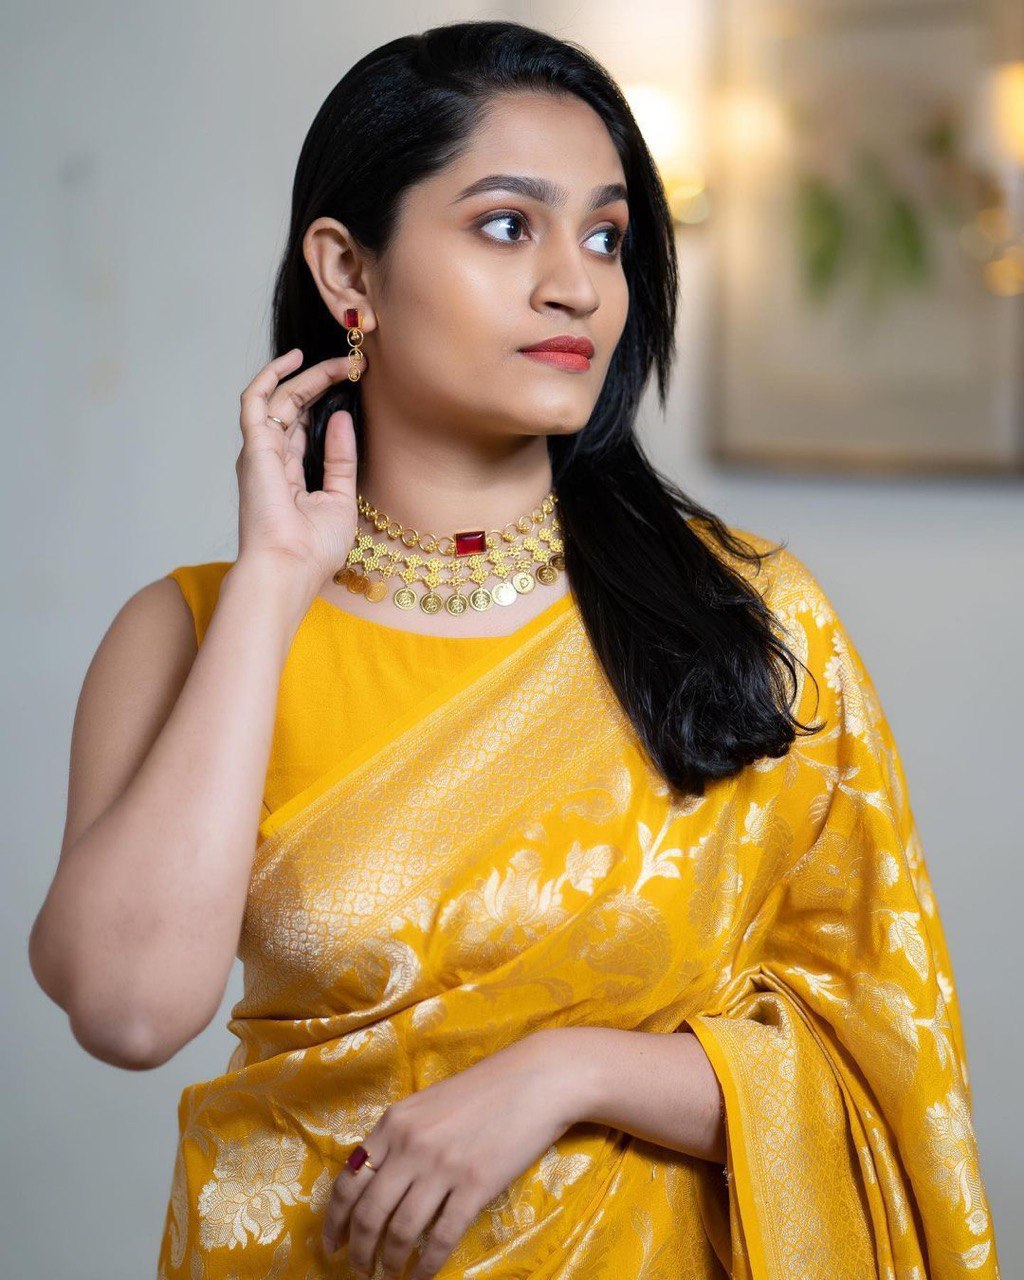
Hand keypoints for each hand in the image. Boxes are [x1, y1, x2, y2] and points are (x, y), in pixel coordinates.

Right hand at [235, 346, 360, 594]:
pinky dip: (272, 374)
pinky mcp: (254, 446)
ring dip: (309, 375)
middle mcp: (270, 460)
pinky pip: (255, 399)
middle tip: (354, 365)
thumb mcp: (340, 499)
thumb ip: (340, 459)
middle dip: (322, 381)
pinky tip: (296, 358)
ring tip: (341, 362)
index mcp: (289, 475)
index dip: (326, 401)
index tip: (355, 383)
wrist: (289, 568)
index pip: (305, 426)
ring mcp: (260, 452)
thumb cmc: (312, 550)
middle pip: (294, 407)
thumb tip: (341, 418)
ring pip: (280, 398)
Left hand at [321, 1032, 576, 1279]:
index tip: (332, 1244)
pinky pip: (441, 1238)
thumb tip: (376, 1179)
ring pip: (401, 1230)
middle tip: (359, 1269)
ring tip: (388, 1277)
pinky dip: (426, 1265)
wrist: (534, 1080)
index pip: (349, 1180)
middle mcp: (410, 1146)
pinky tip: (420, 1277)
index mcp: (394, 1123)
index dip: (335, 1220)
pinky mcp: (474, 1187)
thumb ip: (400, 1137)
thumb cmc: (483, 1088)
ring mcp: (442, 1167)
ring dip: (390, 1262)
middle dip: (359, 1250)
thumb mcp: (427, 1103)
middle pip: (369, 1212)